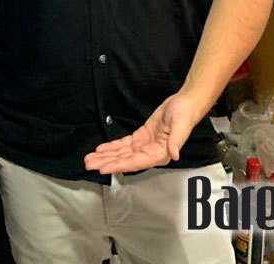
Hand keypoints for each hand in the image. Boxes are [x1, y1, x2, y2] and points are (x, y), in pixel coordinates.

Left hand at [83, 92, 201, 173]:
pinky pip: (124, 144)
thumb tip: (174, 154)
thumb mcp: (180, 125)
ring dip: (106, 156)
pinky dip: (112, 147)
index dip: (118, 166)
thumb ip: (176, 141)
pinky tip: (101, 149)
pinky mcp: (141, 137)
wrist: (185, 104)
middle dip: (106, 162)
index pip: (135, 163)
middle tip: (89, 165)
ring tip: (89, 159)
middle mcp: (150, 153)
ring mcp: (144, 146)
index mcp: (159, 154)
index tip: (104, 168)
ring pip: (122, 153)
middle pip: (124, 160)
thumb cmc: (184, 114)